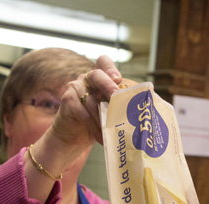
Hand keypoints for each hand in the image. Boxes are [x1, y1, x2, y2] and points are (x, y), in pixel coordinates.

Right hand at [35, 55, 122, 174]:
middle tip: (117, 96)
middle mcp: (86, 79)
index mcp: (99, 78)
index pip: (104, 63)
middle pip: (97, 75)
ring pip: (92, 101)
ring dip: (104, 117)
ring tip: (114, 130)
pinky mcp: (68, 100)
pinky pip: (84, 113)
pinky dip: (95, 126)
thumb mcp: (109, 110)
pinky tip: (102, 136)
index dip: (111, 68)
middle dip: (108, 85)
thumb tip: (140, 108)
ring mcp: (75, 88)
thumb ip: (118, 104)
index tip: (118, 78)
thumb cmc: (95, 122)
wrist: (73, 136)